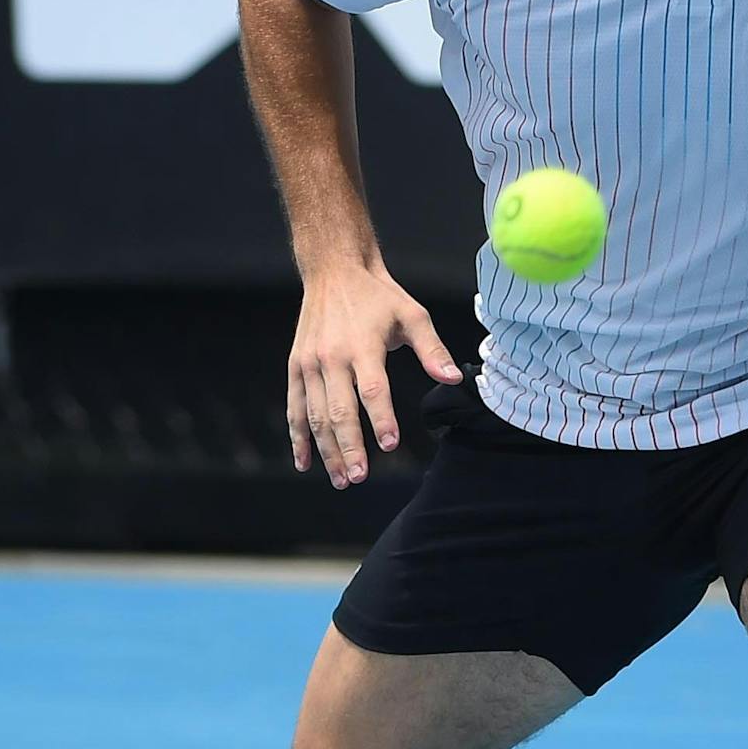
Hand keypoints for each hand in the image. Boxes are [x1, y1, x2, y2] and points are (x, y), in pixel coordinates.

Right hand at [286, 264, 461, 486]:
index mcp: (361, 346)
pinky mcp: (295, 367)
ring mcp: (309, 364)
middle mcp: (331, 357)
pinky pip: (295, 408)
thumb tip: (453, 379)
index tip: (390, 445)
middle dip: (349, 447)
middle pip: (339, 411)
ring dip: (326, 450)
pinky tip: (304, 462)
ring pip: (315, 416)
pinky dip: (298, 437)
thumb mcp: (412, 315)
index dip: (381, 419)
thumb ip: (432, 350)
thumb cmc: (377, 296)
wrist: (334, 270)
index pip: (372, 390)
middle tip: (360, 477)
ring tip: (341, 478)